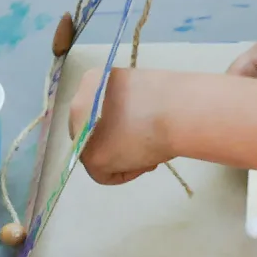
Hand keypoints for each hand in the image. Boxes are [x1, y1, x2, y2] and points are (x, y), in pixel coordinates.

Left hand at [68, 66, 172, 185]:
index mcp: (93, 81)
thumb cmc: (168, 97)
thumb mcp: (141, 91)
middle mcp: (78, 105)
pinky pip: (104, 175)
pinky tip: (147, 161)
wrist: (177, 110)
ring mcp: (81, 133)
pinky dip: (126, 173)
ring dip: (123, 158)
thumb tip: (130, 124)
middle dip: (119, 142)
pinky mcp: (91, 158)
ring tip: (151, 152)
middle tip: (147, 143)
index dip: (121, 122)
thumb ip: (125, 104)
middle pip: (95, 133)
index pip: (100, 109)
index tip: (144, 125)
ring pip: (98, 155)